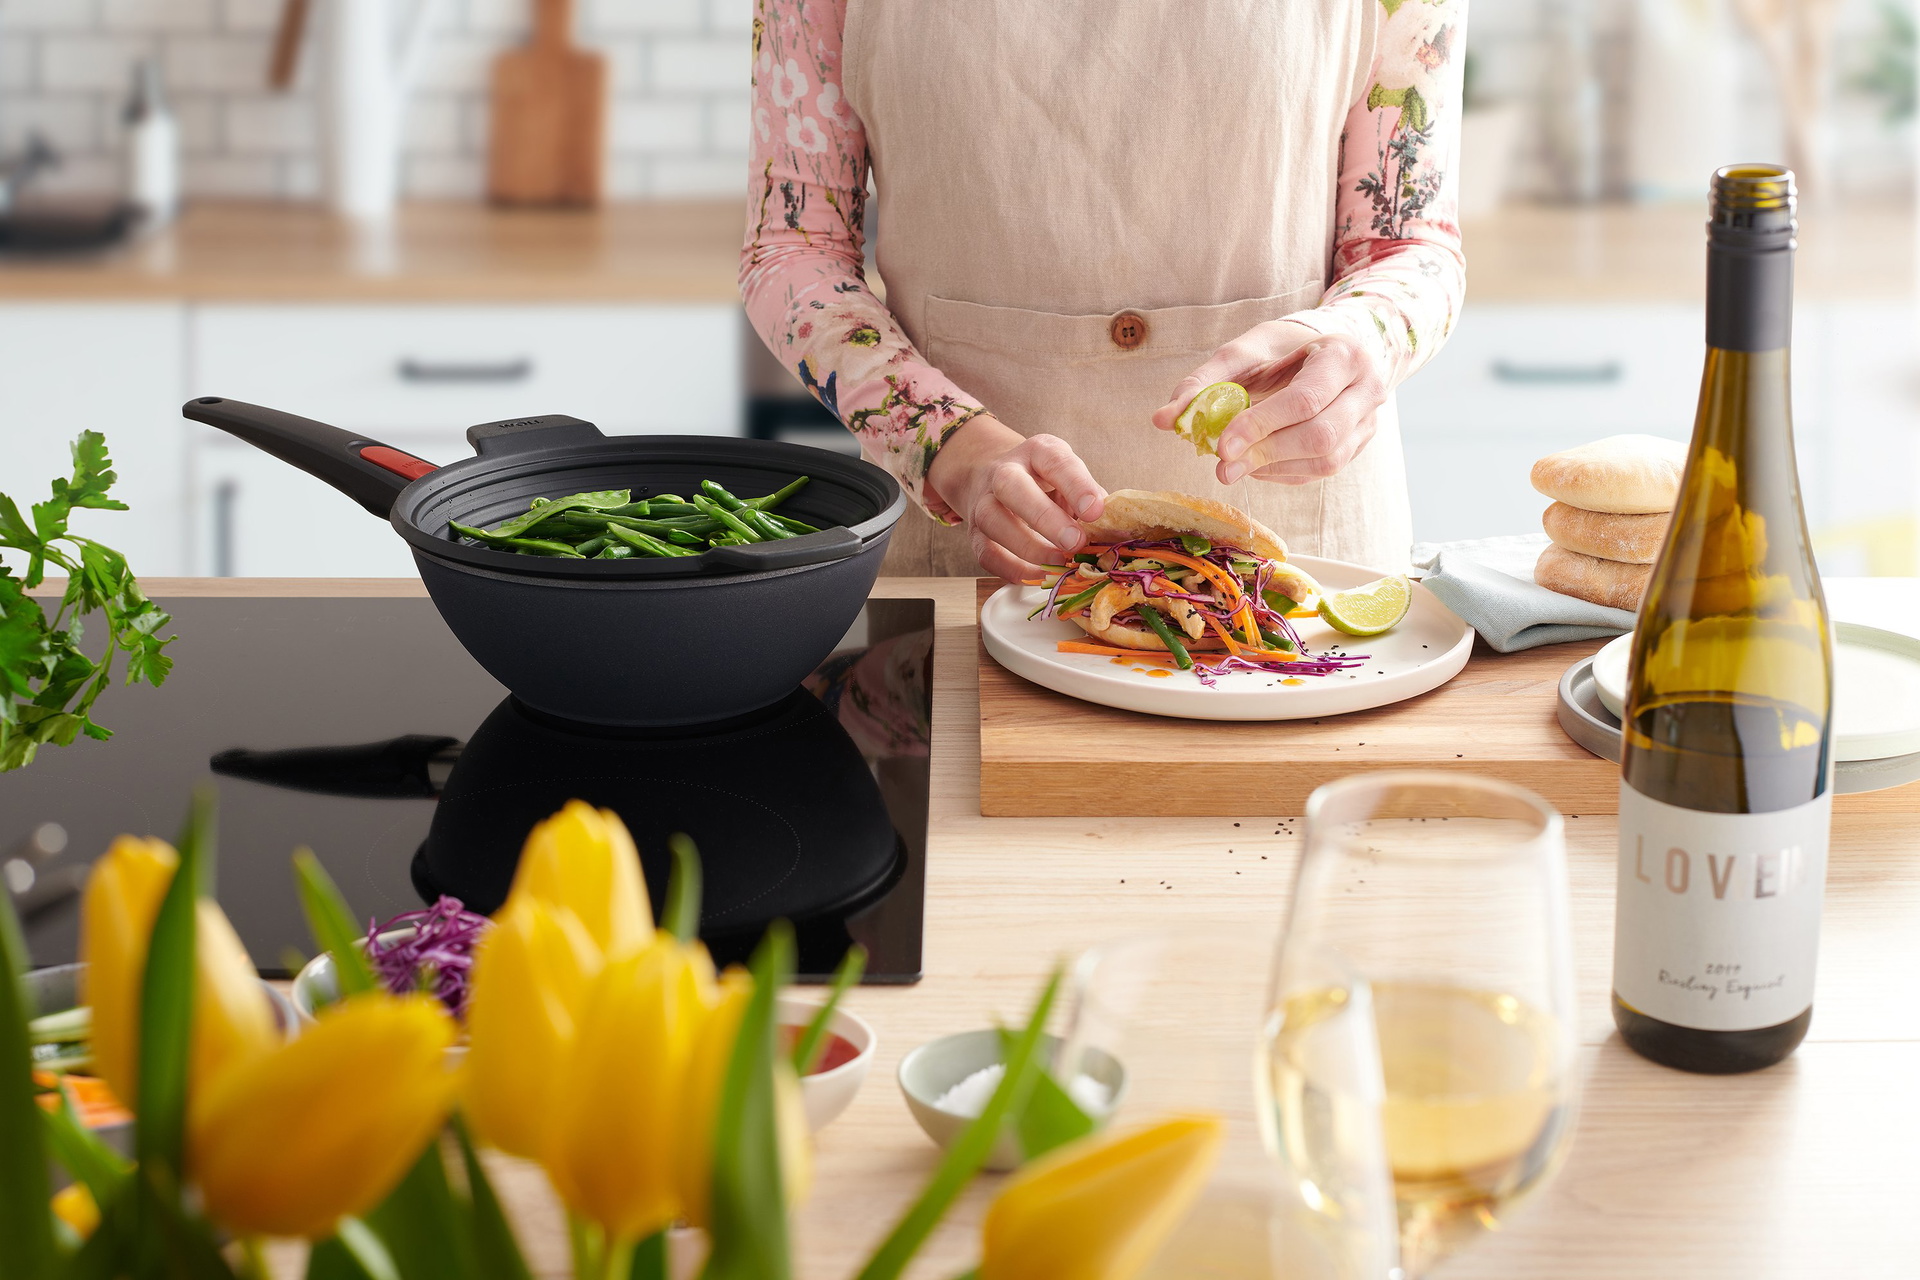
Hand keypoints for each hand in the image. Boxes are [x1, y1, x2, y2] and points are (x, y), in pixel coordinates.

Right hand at [926, 415, 1106, 581]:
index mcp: (1037, 452)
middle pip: (1012, 487)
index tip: (1096, 511)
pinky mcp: (975, 534)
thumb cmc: (1044, 482)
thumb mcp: (1070, 477)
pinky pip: (988, 555)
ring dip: (1029, 548)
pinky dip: (1014, 570)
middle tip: (1075, 542)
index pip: (1055, 461)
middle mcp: (1004, 472)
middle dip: (1044, 517)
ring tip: (1061, 563)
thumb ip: (1090, 499)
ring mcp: (983, 502)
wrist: (993, 479)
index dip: (1076, 485)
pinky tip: (1040, 574)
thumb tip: (1112, 531)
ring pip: (994, 522)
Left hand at [1153, 322, 1387, 484]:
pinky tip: (1256, 465)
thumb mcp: (1246, 350)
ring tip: (1234, 466)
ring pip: (1326, 461)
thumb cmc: (1284, 347)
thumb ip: (1206, 381)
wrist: (1329, 350)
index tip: (1220, 445)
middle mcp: (1368, 389)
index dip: (1260, 426)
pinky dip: (1283, 473)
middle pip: (1320, 436)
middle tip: (1221, 466)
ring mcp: (1369, 421)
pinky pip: (1321, 471)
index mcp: (1344, 354)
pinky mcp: (1358, 445)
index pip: (1304, 400)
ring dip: (1273, 468)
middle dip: (1265, 454)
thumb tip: (1163, 420)